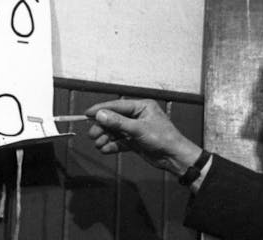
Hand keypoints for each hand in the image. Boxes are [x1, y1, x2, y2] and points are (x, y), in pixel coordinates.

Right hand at [85, 99, 200, 175]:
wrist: (175, 157)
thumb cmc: (163, 138)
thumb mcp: (138, 129)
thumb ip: (118, 122)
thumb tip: (101, 115)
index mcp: (142, 107)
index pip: (117, 105)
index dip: (101, 109)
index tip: (87, 113)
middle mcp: (138, 116)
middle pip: (114, 119)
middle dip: (102, 127)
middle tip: (92, 134)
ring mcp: (136, 129)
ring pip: (116, 131)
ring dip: (106, 137)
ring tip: (98, 144)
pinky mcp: (135, 141)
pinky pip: (120, 141)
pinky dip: (112, 145)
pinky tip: (105, 149)